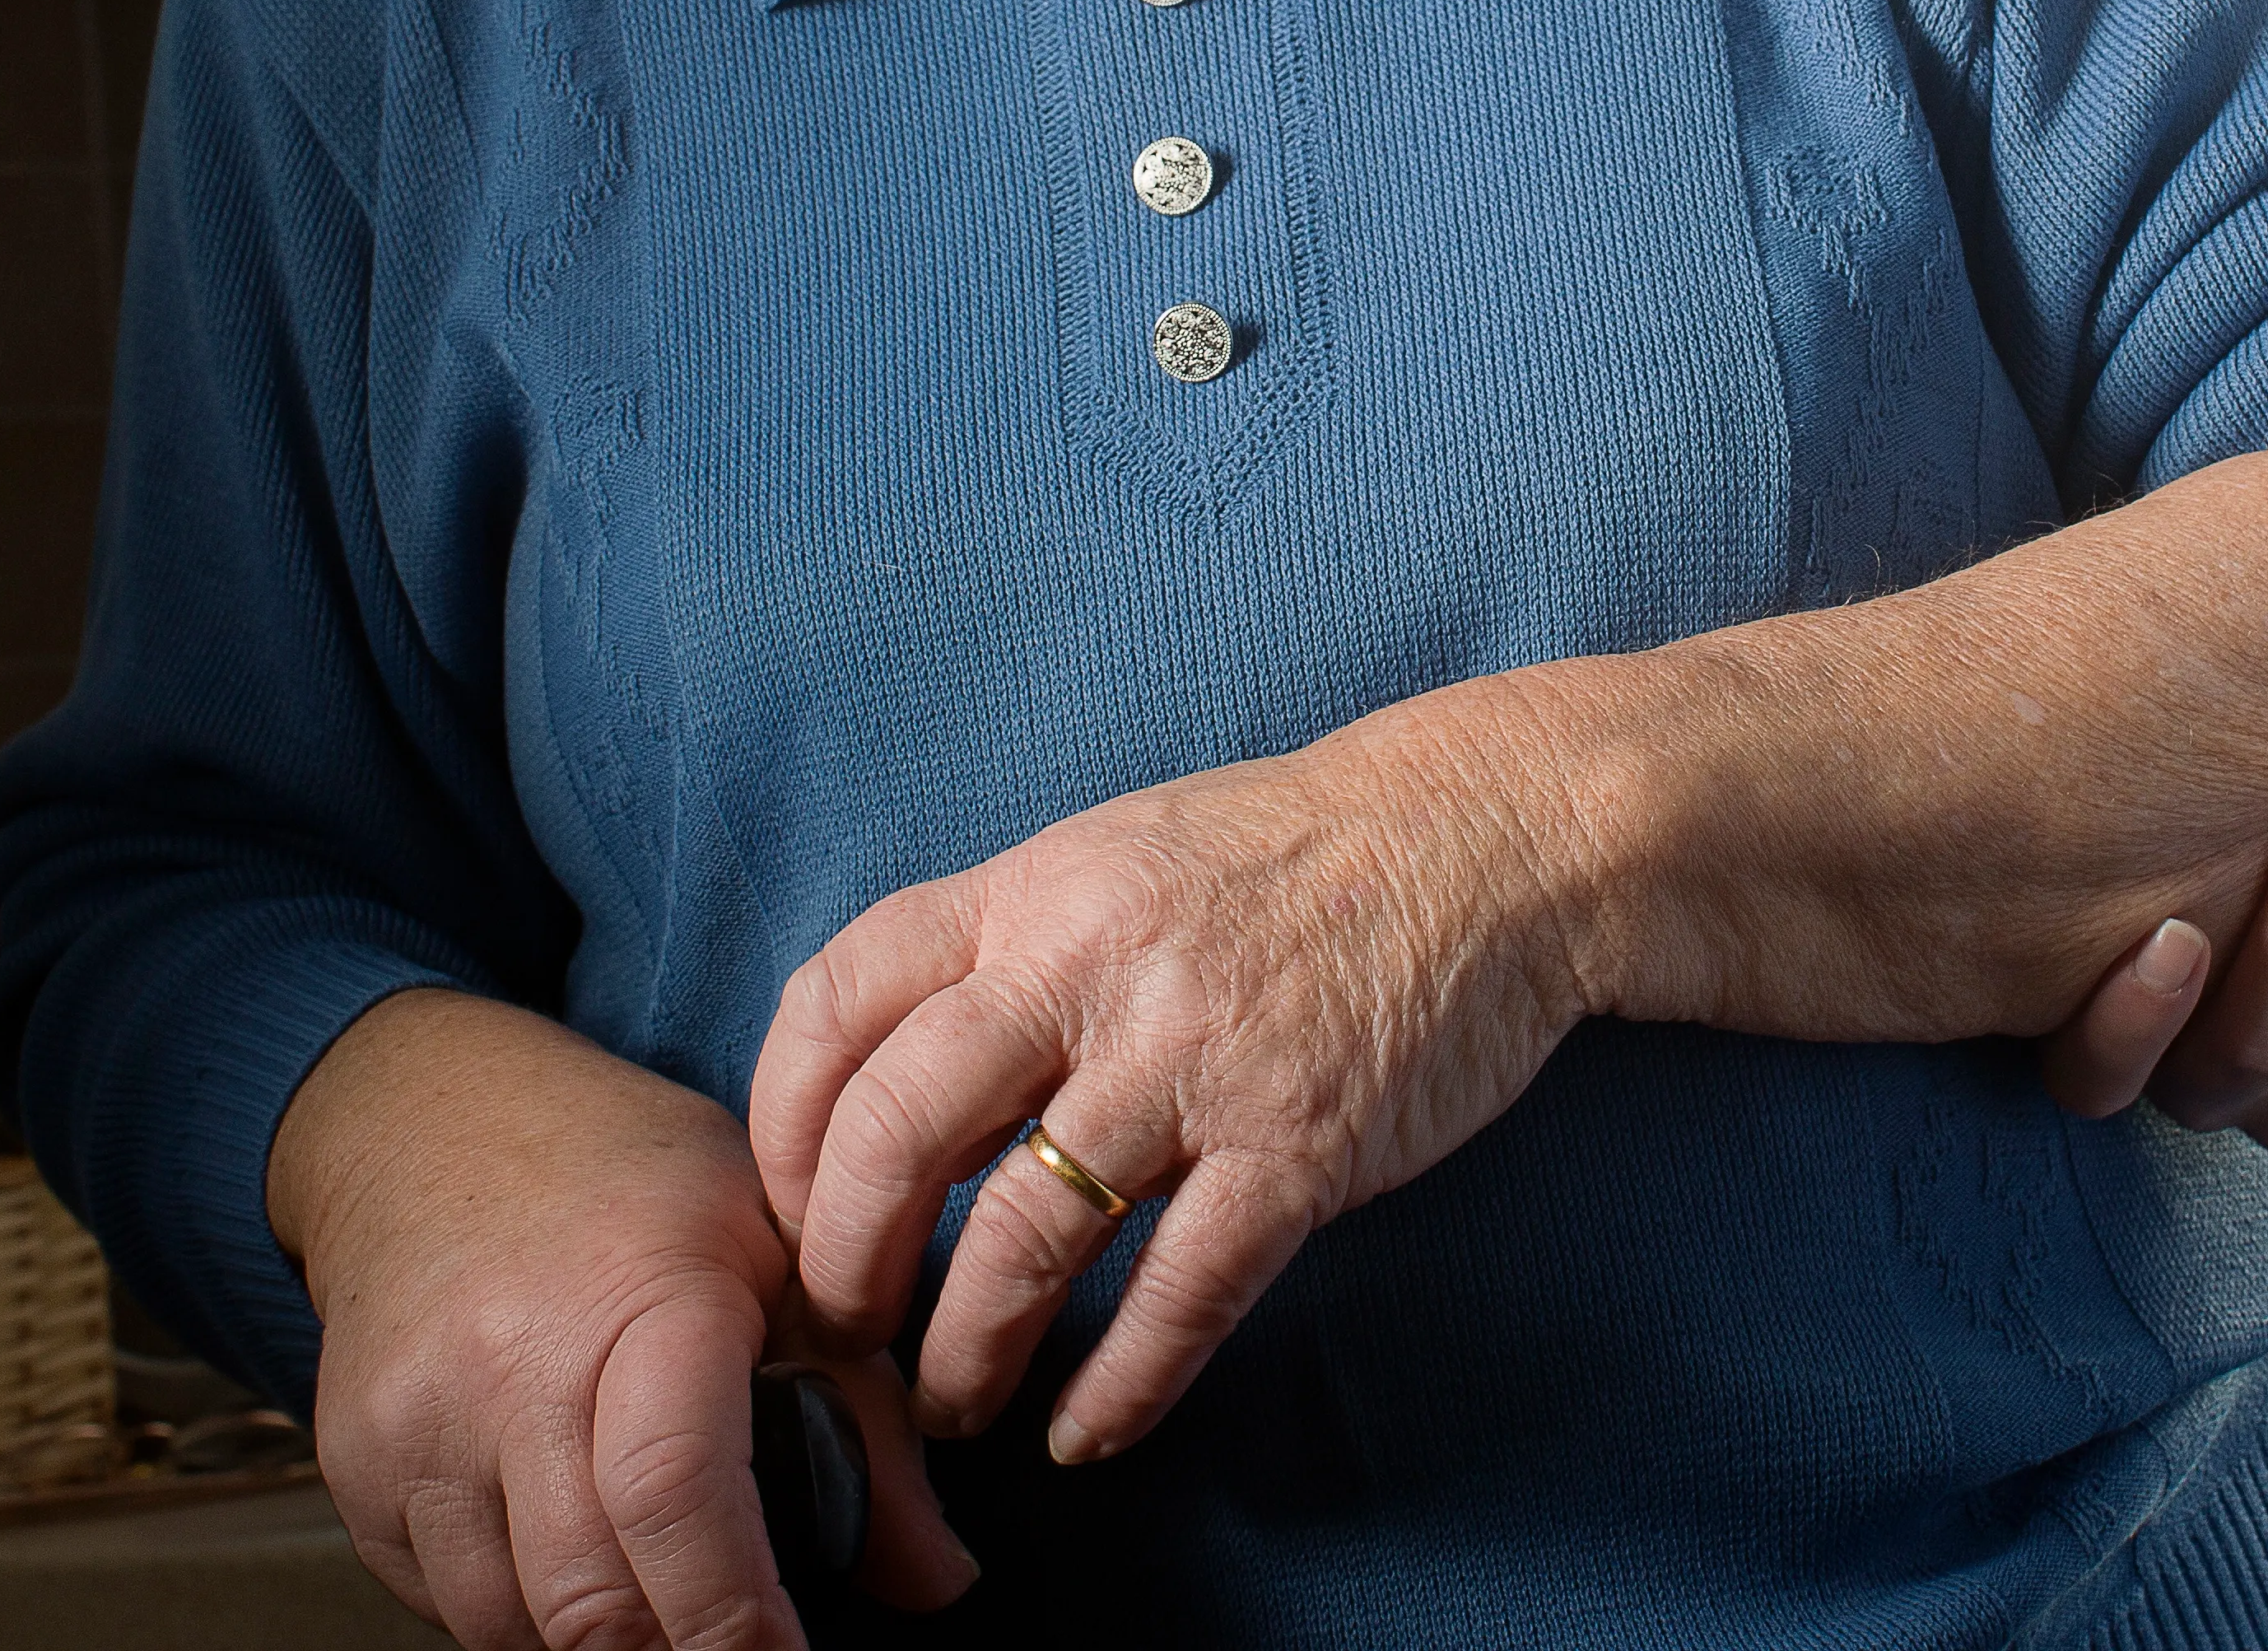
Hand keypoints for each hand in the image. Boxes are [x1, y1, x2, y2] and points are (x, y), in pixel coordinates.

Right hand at [266, 989, 978, 1650]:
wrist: (426, 1123)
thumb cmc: (621, 1178)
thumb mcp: (779, 1253)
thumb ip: (868, 1421)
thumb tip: (935, 1576)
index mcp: (637, 1297)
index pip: (673, 1495)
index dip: (732, 1615)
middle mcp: (507, 1365)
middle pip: (587, 1596)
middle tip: (734, 1642)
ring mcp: (414, 1423)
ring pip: (513, 1623)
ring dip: (598, 1638)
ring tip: (655, 1582)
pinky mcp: (356, 1470)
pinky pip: (446, 1603)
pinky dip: (520, 1609)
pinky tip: (568, 1546)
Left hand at [748, 705, 1595, 1470]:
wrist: (1487, 838)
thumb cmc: (1293, 855)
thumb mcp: (1118, 859)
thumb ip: (1009, 958)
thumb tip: (895, 1100)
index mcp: (1032, 889)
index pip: (837, 1002)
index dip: (780, 1124)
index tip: (784, 1203)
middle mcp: (1092, 969)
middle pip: (897, 1133)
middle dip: (846, 1262)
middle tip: (848, 1330)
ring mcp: (1196, 1061)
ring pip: (1025, 1240)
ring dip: (967, 1351)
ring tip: (952, 1404)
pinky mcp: (1297, 1145)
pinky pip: (1178, 1296)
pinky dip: (1117, 1385)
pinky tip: (1086, 1430)